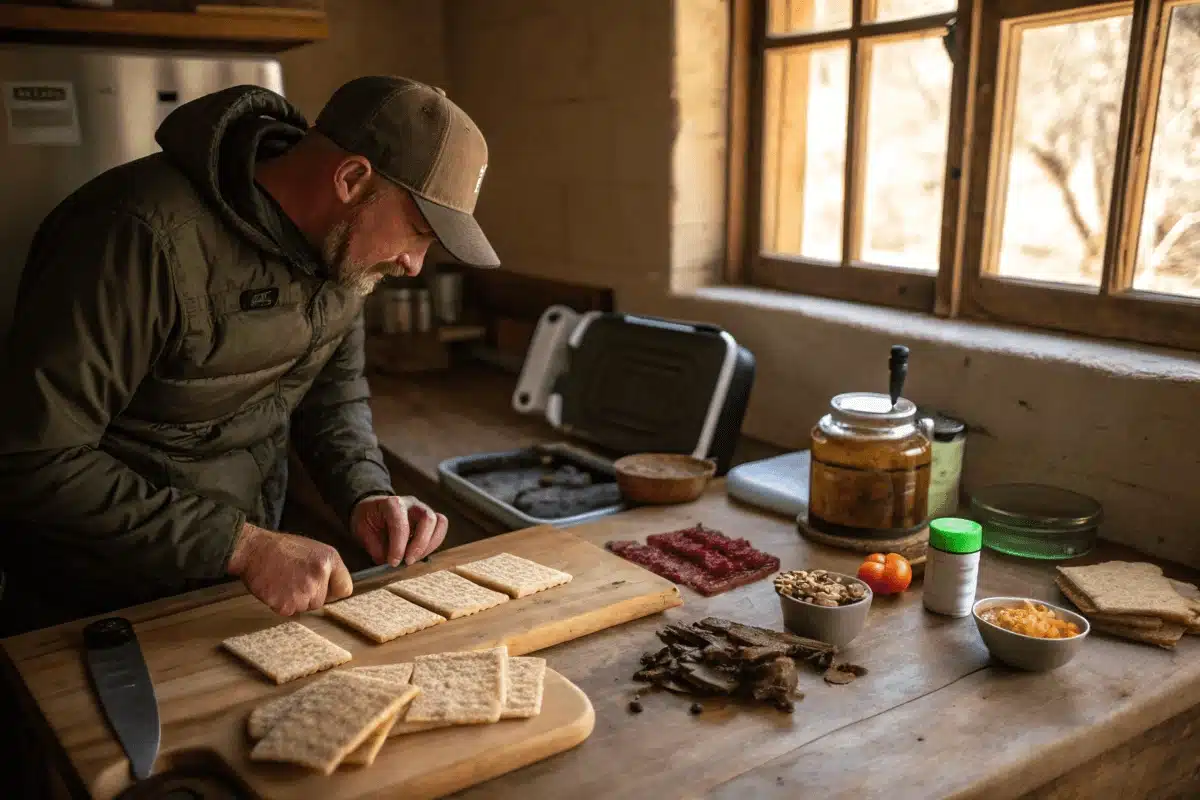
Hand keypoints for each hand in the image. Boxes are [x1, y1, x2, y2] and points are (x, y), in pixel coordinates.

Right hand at [227, 523, 352, 614]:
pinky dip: (281, 604)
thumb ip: (329, 569)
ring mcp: (303, 591)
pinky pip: (289, 612)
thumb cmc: (282, 549)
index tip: (322, 587)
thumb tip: (337, 590)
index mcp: (329, 560)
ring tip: (283, 581)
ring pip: (305, 607)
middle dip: (309, 595)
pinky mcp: (286, 604)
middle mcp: (319, 576)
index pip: (344, 589)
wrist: (253, 549)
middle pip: (321, 601)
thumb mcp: (314, 550)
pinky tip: (275, 588)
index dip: (332, 590)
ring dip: (295, 600)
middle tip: (293, 579)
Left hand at [351, 495, 447, 566]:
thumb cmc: (367, 520)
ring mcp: (423, 509)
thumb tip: (389, 562)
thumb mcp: (362, 532)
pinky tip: (420, 554)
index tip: (393, 562)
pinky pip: (441, 528)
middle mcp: (411, 503)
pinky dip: (434, 543)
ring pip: (439, 522)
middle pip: (427, 519)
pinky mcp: (430, 518)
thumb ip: (375, 546)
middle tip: (408, 561)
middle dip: (420, 544)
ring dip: (430, 545)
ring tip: (416, 559)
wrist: (372, 510)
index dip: (398, 545)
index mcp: (392, 503)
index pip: (400, 523)